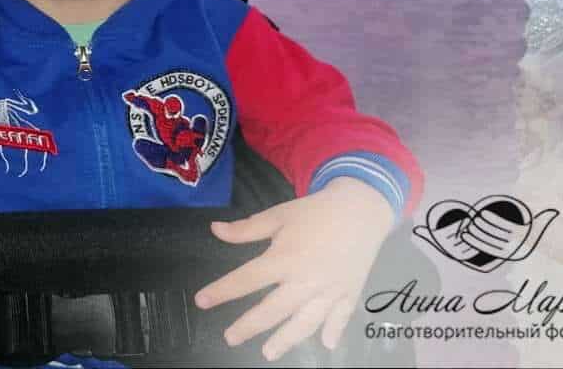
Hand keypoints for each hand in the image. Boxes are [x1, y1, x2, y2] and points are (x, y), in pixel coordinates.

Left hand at [194, 177, 393, 361]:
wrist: (360, 208)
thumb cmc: (315, 211)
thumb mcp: (278, 215)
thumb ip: (246, 229)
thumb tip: (215, 230)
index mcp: (284, 258)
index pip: (247, 279)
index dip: (222, 290)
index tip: (201, 301)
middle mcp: (305, 280)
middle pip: (273, 309)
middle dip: (249, 325)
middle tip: (230, 338)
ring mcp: (330, 290)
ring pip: (305, 322)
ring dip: (286, 340)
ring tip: (268, 353)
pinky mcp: (350, 293)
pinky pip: (340, 317)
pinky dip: (333, 331)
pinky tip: (324, 344)